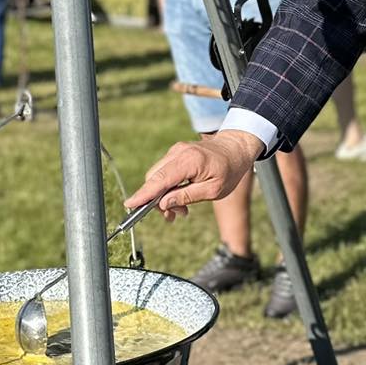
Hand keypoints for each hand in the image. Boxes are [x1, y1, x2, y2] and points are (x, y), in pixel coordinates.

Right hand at [127, 130, 262, 219]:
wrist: (236, 149)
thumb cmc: (229, 170)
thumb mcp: (213, 190)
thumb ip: (186, 196)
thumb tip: (163, 204)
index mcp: (189, 161)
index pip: (159, 180)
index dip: (144, 194)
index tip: (130, 205)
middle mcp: (178, 153)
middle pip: (154, 179)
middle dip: (158, 201)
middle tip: (174, 216)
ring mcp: (176, 151)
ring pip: (157, 177)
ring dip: (164, 196)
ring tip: (182, 210)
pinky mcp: (176, 153)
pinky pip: (164, 172)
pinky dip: (168, 187)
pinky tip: (180, 196)